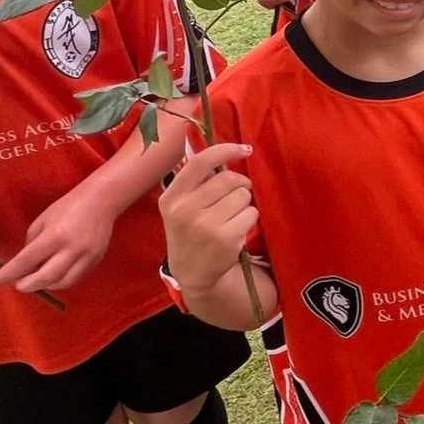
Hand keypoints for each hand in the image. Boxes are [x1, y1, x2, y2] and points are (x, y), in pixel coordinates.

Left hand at [0, 182, 117, 292]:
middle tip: (17, 284)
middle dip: (27, 285)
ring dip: (44, 285)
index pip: (25, 261)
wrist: (101, 201)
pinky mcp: (95, 261)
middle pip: (45, 278)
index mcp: (53, 236)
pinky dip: (59, 281)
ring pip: (61, 283)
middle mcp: (70, 250)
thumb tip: (24, 265)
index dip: (6, 276)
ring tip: (35, 279)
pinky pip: (74, 278)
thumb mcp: (42, 221)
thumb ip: (32, 244)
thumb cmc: (66, 207)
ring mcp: (85, 257)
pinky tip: (52, 275)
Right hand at [158, 142, 256, 291]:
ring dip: (244, 203)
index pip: (201, 162)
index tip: (245, 149)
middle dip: (239, 184)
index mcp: (172, 197)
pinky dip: (249, 219)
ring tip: (230, 216)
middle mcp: (185, 210)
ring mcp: (206, 226)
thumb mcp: (179, 206)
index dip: (226, 150)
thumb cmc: (190, 232)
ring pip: (243, 196)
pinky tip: (235, 230)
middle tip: (236, 195)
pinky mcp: (226, 239)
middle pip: (229, 179)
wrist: (193, 273)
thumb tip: (230, 152)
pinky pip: (251, 214)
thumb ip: (197, 182)